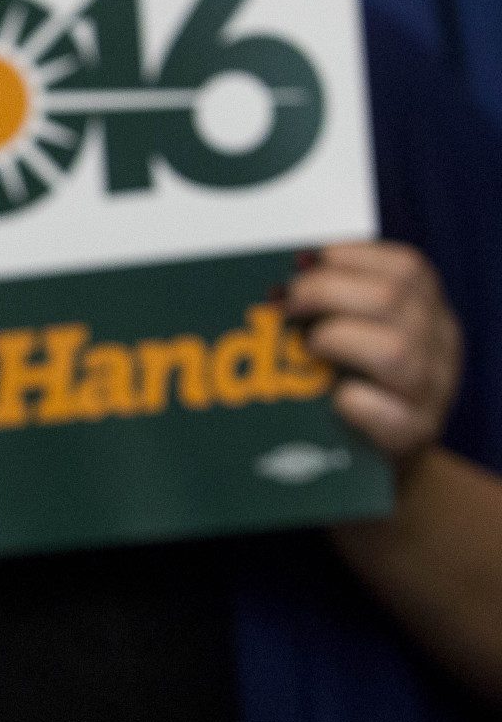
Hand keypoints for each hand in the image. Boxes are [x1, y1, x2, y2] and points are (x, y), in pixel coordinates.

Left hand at [285, 241, 460, 472]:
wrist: (371, 463)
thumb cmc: (350, 385)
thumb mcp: (353, 335)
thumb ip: (331, 303)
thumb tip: (282, 275)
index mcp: (426, 309)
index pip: (405, 267)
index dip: (348, 258)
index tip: (299, 264)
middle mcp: (439, 344)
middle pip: (393, 299)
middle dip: (325, 293)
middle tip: (284, 307)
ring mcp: (432, 391)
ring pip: (397, 350)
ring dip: (338, 340)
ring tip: (308, 349)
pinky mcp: (413, 435)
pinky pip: (390, 413)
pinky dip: (354, 401)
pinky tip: (333, 399)